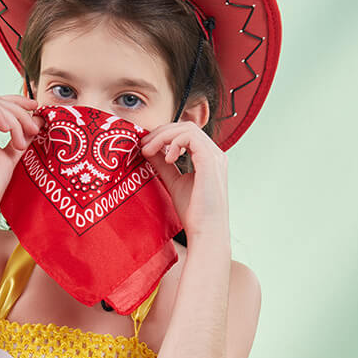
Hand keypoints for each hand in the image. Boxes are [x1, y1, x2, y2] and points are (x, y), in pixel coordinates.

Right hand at [0, 94, 42, 210]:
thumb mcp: (13, 155)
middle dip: (20, 110)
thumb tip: (38, 120)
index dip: (19, 103)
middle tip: (34, 128)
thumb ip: (23, 137)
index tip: (36, 108)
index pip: (0, 105)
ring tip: (21, 142)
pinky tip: (10, 132)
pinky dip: (1, 118)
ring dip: (14, 119)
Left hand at [139, 120, 229, 241]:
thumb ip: (163, 165)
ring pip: (188, 129)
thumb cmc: (193, 212)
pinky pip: (190, 137)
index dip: (163, 135)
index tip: (145, 146)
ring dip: (163, 136)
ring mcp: (215, 156)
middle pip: (186, 126)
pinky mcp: (210, 161)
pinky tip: (167, 159)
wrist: (206, 230)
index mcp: (207, 157)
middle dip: (161, 132)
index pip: (186, 133)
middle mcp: (214, 153)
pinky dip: (174, 143)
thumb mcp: (174, 182)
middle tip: (143, 145)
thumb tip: (149, 150)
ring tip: (149, 151)